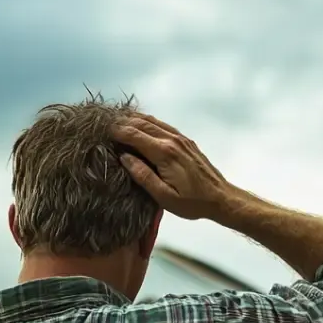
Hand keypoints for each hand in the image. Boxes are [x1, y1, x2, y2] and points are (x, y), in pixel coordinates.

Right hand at [112, 115, 240, 221]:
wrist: (220, 198)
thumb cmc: (192, 203)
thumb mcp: (164, 197)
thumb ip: (143, 176)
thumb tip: (124, 157)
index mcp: (165, 153)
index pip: (134, 135)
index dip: (116, 131)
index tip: (101, 131)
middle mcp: (172, 140)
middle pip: (142, 123)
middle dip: (122, 122)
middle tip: (104, 124)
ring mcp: (181, 139)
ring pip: (153, 121)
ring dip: (134, 119)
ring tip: (117, 121)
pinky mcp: (186, 141)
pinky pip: (163, 126)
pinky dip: (148, 122)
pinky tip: (141, 124)